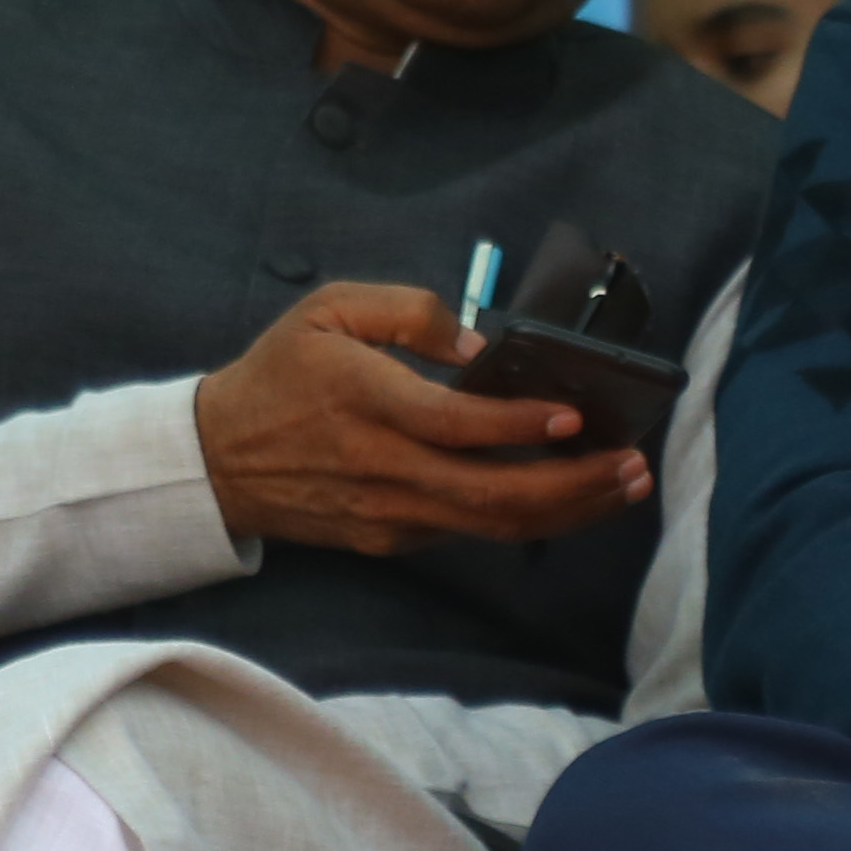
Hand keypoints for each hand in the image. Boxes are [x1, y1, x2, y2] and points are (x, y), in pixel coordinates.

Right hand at [192, 283, 648, 554]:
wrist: (216, 460)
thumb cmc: (281, 374)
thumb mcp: (327, 310)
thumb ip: (405, 311)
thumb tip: (476, 343)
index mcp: (366, 403)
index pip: (455, 425)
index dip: (521, 424)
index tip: (578, 415)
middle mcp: (382, 468)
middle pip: (493, 493)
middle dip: (576, 484)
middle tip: (634, 465)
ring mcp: (389, 513)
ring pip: (493, 524)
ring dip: (570, 510)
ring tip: (625, 484)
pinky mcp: (392, 539)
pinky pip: (472, 533)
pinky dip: (530, 518)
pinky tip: (573, 495)